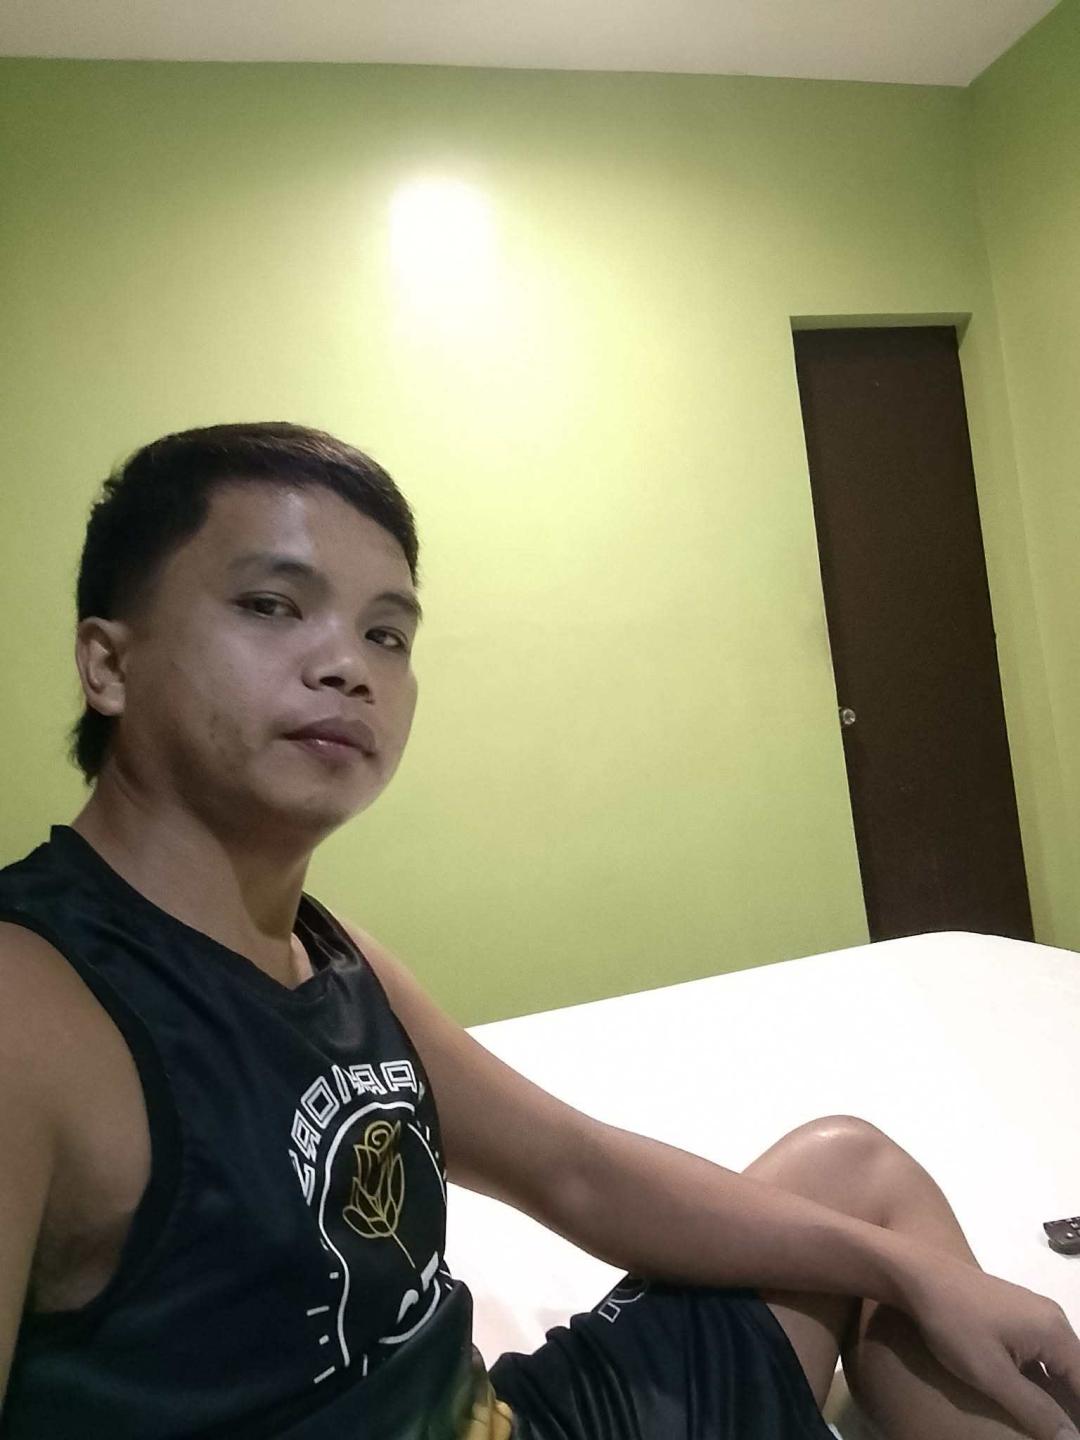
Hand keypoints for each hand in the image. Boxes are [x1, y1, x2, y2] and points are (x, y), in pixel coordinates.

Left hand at [905, 1254, 1079, 1439]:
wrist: (915, 1273)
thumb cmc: (952, 1323)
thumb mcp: (991, 1373)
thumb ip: (1034, 1409)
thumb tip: (1071, 1439)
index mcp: (1055, 1332)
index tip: (1070, 1436)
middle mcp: (1053, 1318)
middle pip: (1077, 1372)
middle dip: (1073, 1404)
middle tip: (1060, 1432)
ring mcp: (1034, 1312)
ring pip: (1060, 1363)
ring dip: (1059, 1393)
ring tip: (1049, 1422)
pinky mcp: (1015, 1313)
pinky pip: (1041, 1351)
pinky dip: (1043, 1377)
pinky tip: (1032, 1398)